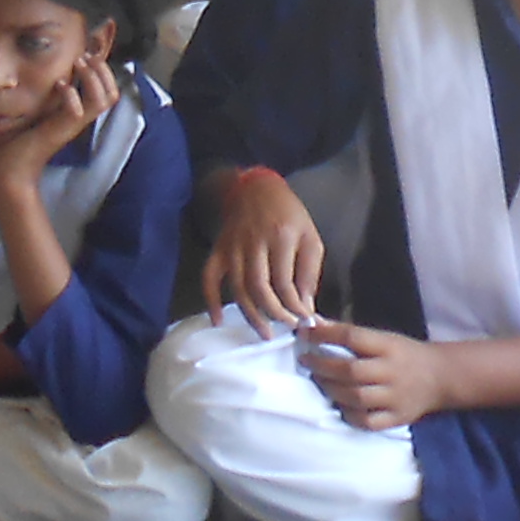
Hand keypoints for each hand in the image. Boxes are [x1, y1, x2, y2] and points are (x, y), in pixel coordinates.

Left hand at [0, 49, 116, 197]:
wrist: (10, 171)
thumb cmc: (21, 140)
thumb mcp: (39, 112)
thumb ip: (47, 98)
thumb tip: (49, 75)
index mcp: (77, 115)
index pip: (110, 93)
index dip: (104, 71)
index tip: (88, 55)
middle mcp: (79, 121)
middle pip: (112, 95)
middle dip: (102, 69)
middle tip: (86, 56)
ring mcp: (70, 127)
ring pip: (101, 101)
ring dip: (92, 77)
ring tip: (78, 63)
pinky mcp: (58, 132)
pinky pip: (76, 112)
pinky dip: (71, 94)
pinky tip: (60, 85)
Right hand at [204, 166, 324, 328]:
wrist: (255, 187)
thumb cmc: (288, 213)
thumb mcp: (309, 236)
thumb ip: (309, 272)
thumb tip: (305, 307)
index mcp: (280, 237)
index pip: (285, 283)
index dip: (295, 307)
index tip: (305, 322)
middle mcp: (253, 243)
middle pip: (259, 289)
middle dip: (274, 314)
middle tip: (286, 329)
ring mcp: (232, 247)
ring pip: (238, 288)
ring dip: (251, 315)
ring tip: (265, 333)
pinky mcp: (218, 250)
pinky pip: (209, 277)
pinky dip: (210, 300)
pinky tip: (218, 320)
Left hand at [298, 319, 445, 431]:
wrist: (442, 377)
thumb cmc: (405, 354)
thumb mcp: (384, 337)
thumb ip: (352, 336)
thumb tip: (315, 324)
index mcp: (389, 346)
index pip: (353, 338)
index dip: (325, 335)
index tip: (306, 333)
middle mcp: (392, 372)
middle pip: (351, 370)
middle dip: (322, 365)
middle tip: (306, 361)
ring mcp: (395, 397)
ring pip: (356, 397)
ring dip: (331, 389)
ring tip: (319, 381)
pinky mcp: (398, 418)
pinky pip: (368, 421)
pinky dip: (350, 415)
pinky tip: (340, 406)